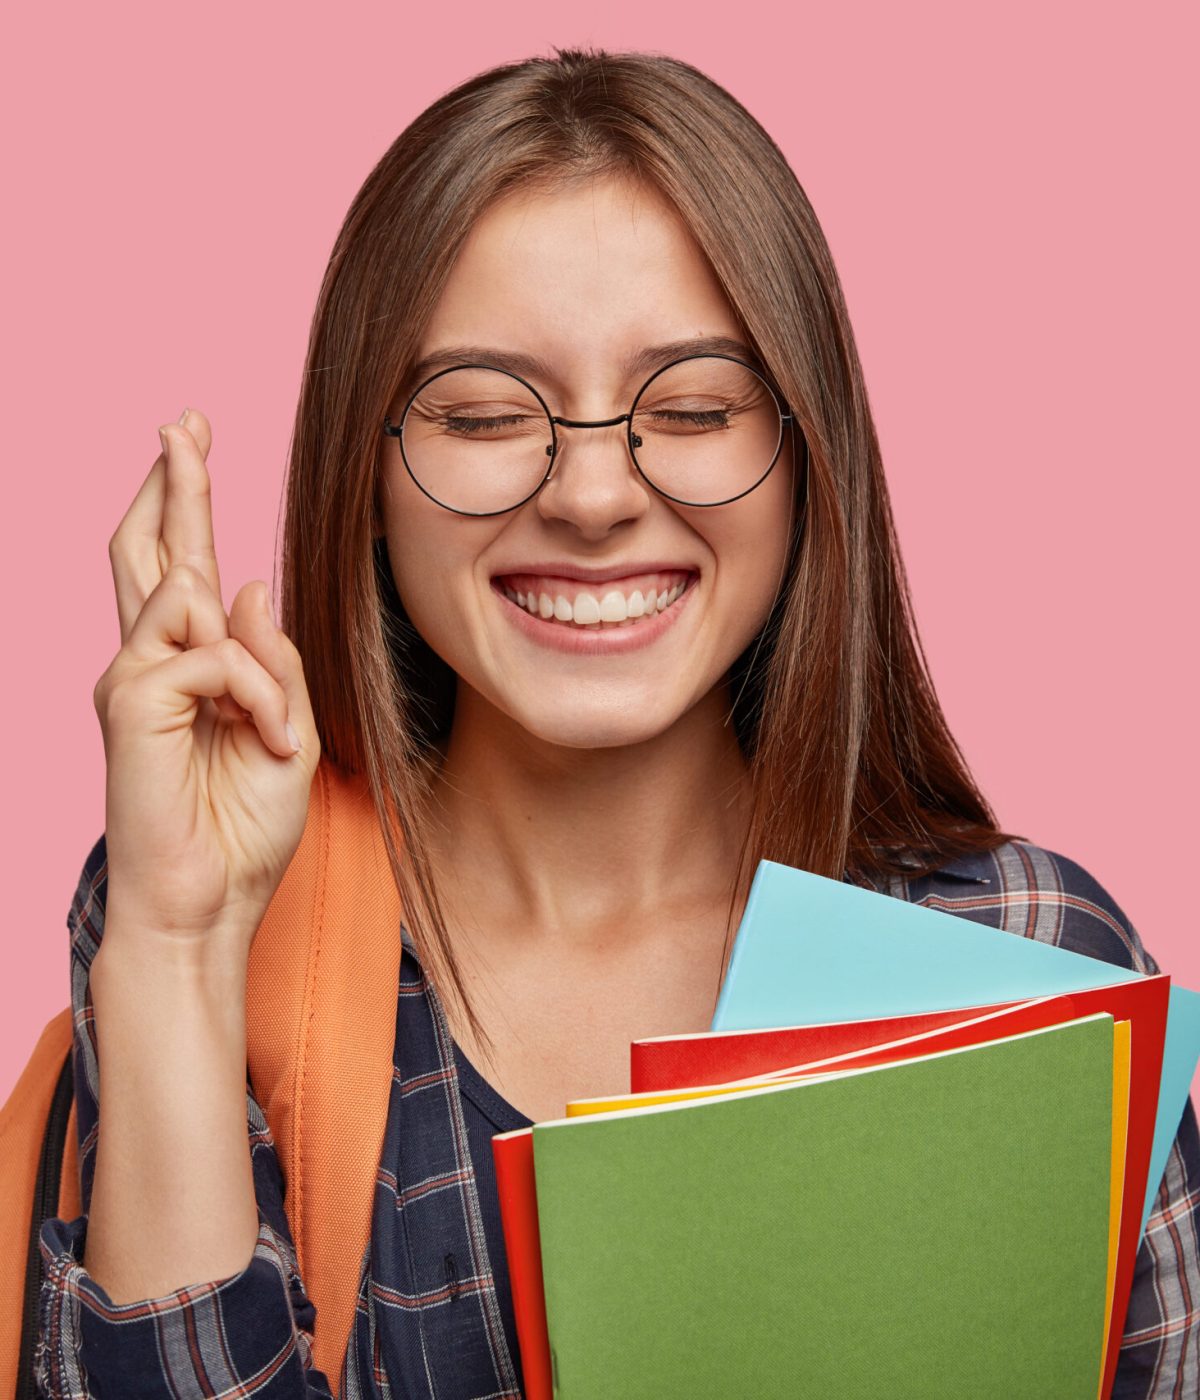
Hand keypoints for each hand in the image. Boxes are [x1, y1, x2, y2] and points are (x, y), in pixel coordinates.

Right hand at [93, 408, 320, 965]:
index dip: (182, 500)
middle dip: (173, 483)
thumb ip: (273, 660)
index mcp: (188, 670)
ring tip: (272, 734)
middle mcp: (149, 664)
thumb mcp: (287, 732)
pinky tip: (264, 741)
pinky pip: (213, 656)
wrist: (210, 905)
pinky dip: (257, 696)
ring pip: (193, 598)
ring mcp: (132, 679)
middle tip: (184, 421)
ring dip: (260, 667)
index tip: (188, 438)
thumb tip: (245, 582)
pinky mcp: (129, 701)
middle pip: (149, 549)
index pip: (178, 567)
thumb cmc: (242, 830)